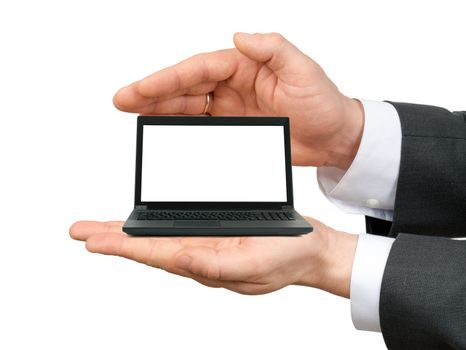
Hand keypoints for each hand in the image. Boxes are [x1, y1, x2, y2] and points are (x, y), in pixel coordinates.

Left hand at [69, 217, 357, 297]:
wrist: (310, 252)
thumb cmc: (288, 259)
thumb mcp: (255, 264)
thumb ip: (217, 266)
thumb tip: (180, 260)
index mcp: (207, 263)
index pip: (157, 255)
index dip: (124, 248)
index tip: (93, 241)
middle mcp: (202, 255)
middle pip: (149, 247)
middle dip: (113, 240)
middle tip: (80, 231)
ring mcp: (208, 244)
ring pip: (161, 237)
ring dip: (130, 232)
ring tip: (101, 227)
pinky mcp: (217, 233)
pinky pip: (180, 228)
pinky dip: (157, 225)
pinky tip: (146, 224)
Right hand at [113, 32, 363, 168]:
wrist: (334, 137)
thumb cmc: (323, 102)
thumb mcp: (303, 70)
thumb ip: (273, 49)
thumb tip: (239, 36)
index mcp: (244, 64)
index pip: (198, 69)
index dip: (168, 78)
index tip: (141, 89)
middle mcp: (232, 84)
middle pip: (185, 86)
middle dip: (153, 92)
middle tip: (122, 101)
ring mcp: (230, 107)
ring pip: (187, 106)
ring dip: (160, 109)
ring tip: (132, 113)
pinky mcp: (233, 129)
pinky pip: (200, 126)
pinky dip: (179, 126)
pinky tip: (161, 128)